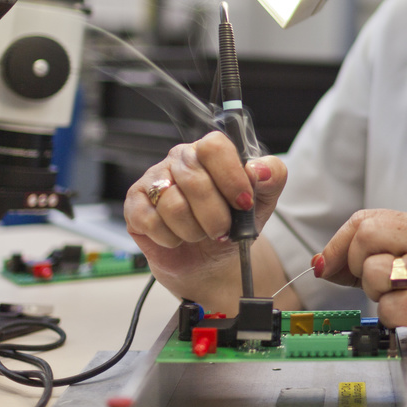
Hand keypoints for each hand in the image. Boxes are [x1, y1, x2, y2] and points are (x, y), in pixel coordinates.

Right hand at [124, 130, 286, 304]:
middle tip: (223, 230)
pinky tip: (177, 238)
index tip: (244, 203)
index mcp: (209, 152)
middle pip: (194, 180)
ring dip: (194, 230)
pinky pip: (150, 221)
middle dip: (215, 215)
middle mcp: (179, 160)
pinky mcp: (134, 205)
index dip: (230, 176)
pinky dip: (170, 238)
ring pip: (173, 204)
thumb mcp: (261, 202)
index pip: (214, 146)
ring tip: (200, 233)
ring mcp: (154, 180)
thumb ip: (272, 177)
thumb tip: (260, 169)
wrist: (210, 260)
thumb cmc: (233, 224)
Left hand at [314, 209, 406, 380]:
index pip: (363, 219)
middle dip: (357, 266)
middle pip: (365, 236)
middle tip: (376, 284)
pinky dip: (390, 317)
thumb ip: (367, 256)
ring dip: (376, 295)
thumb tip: (321, 262)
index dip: (338, 245)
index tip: (330, 266)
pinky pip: (387, 308)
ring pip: (373, 272)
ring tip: (400, 298)